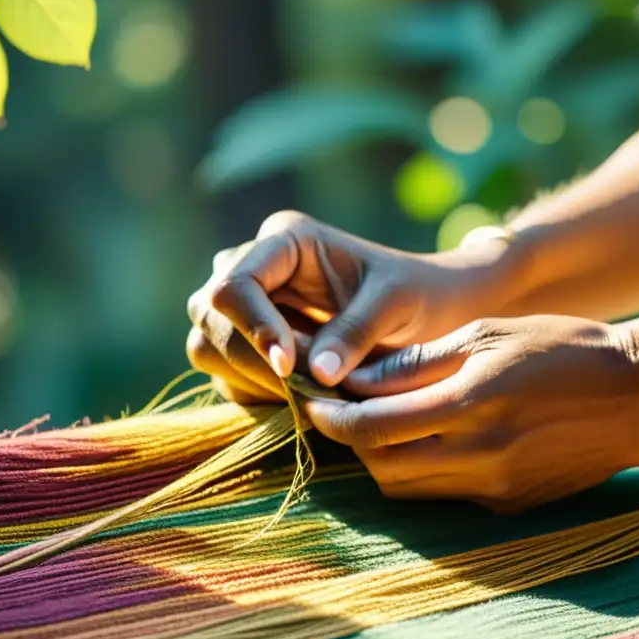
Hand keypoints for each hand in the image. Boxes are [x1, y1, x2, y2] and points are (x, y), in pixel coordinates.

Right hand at [186, 210, 516, 402]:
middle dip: (251, 360)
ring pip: (207, 348)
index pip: (235, 283)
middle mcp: (256, 266)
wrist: (432, 314)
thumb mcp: (398, 304)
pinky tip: (305, 399)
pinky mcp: (249, 344)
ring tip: (313, 394)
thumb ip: (358, 332)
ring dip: (251, 381)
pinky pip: (228, 376)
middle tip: (306, 391)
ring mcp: (247, 306)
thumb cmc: (419, 296)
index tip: (291, 369)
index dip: (254, 328)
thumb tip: (316, 375)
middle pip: (209, 317)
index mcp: (285, 240)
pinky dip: (258, 395)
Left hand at [303, 315, 638, 512]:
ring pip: (411, 490)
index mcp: (469, 407)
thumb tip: (360, 379)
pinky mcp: (512, 505)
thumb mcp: (489, 334)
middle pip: (383, 469)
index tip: (314, 401)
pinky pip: (449, 494)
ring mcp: (497, 488)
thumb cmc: (564, 348)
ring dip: (385, 461)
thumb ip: (419, 361)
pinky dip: (427, 471)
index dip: (332, 418)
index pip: (372, 428)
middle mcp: (479, 458)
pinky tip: (435, 440)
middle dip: (352, 443)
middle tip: (342, 413)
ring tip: (382, 426)